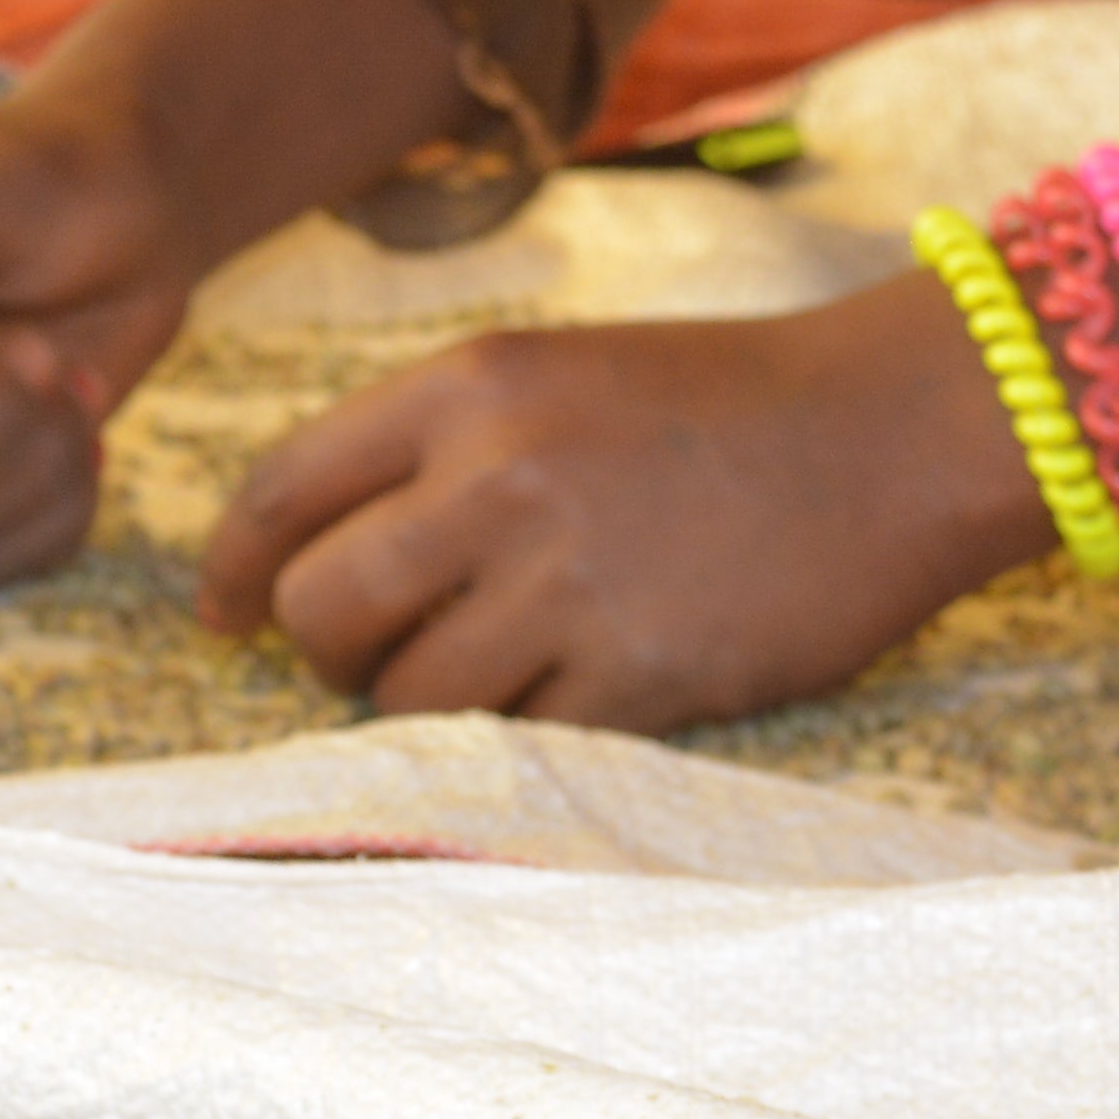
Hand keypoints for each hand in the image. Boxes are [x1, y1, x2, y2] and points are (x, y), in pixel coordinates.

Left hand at [194, 270, 1037, 722]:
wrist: (898, 428)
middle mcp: (497, 478)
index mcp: (466, 387)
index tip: (220, 619)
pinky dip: (524, 734)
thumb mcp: (557, 375)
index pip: (283, 491)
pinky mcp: (635, 675)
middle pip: (318, 609)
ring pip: (403, 696)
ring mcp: (565, 581)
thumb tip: (302, 562)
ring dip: (422, 705)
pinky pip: (511, 743)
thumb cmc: (722, 404)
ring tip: (495, 672)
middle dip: (326, 650)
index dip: (231, 569)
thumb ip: (433, 451)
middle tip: (376, 656)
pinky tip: (577, 691)